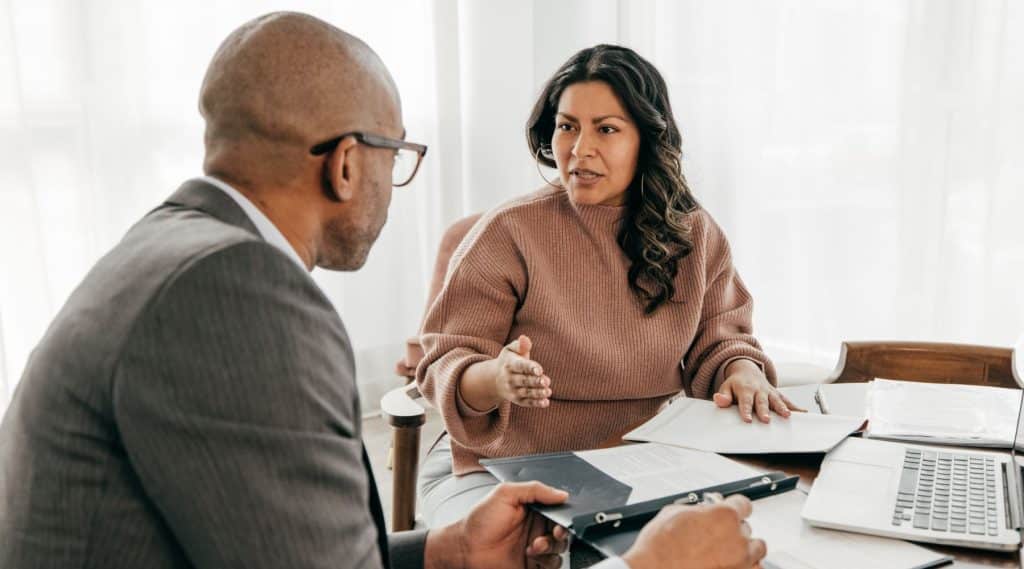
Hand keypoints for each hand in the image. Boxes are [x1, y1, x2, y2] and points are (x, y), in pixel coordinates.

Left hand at [426, 482, 569, 568]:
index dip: (564, 515)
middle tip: (554, 533)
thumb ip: (534, 489)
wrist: (465, 549)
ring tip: (534, 546)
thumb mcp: (505, 494)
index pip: (557, 511)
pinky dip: (548, 562)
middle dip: (561, 533)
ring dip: (551, 548)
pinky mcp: (533, 565)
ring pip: (559, 550)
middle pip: (562, 531)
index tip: (563, 519)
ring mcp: (535, 548)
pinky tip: (532, 556)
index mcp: (533, 509)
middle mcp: (536, 528)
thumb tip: (562, 494)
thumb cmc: (480, 521)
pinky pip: (553, 565)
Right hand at [494, 335, 551, 407]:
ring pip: (526, 393)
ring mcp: (512, 391)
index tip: (539, 370)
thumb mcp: (510, 350)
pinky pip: (527, 403)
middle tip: (547, 381)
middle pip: (524, 381)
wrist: (495, 379)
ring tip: (548, 391)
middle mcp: (509, 379)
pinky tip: (546, 402)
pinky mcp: (517, 400)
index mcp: (509, 365)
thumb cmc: (509, 361)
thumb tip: (525, 338)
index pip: (520, 366)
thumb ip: (520, 345)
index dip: (530, 368)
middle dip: (535, 382)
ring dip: (537, 393)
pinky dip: (536, 403)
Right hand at [622, 495, 765, 568]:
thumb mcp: (674, 513)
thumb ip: (698, 510)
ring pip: (756, 550)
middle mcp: (737, 538)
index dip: (734, 507)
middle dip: (733, 530)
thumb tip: (703, 511)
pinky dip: (745, 567)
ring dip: (745, 549)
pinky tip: (730, 565)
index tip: (730, 511)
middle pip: (746, 528)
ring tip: (727, 553)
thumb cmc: (660, 548)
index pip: (743, 504)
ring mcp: (741, 562)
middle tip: (716, 536)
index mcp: (724, 515)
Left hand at [713, 359, 803, 422]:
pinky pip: (787, 400)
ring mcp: (769, 392)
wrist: (747, 370)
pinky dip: (795, 406)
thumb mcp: (726, 387)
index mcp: (745, 389)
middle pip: (761, 402)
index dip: (746, 410)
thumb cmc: (736, 384)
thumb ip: (723, 396)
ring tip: (787, 416)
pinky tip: (803, 413)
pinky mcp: (777, 394)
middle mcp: (758, 390)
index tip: (747, 419)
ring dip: (782, 408)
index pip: (745, 402)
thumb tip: (719, 400)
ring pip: (776, 400)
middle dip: (764, 411)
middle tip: (766, 420)